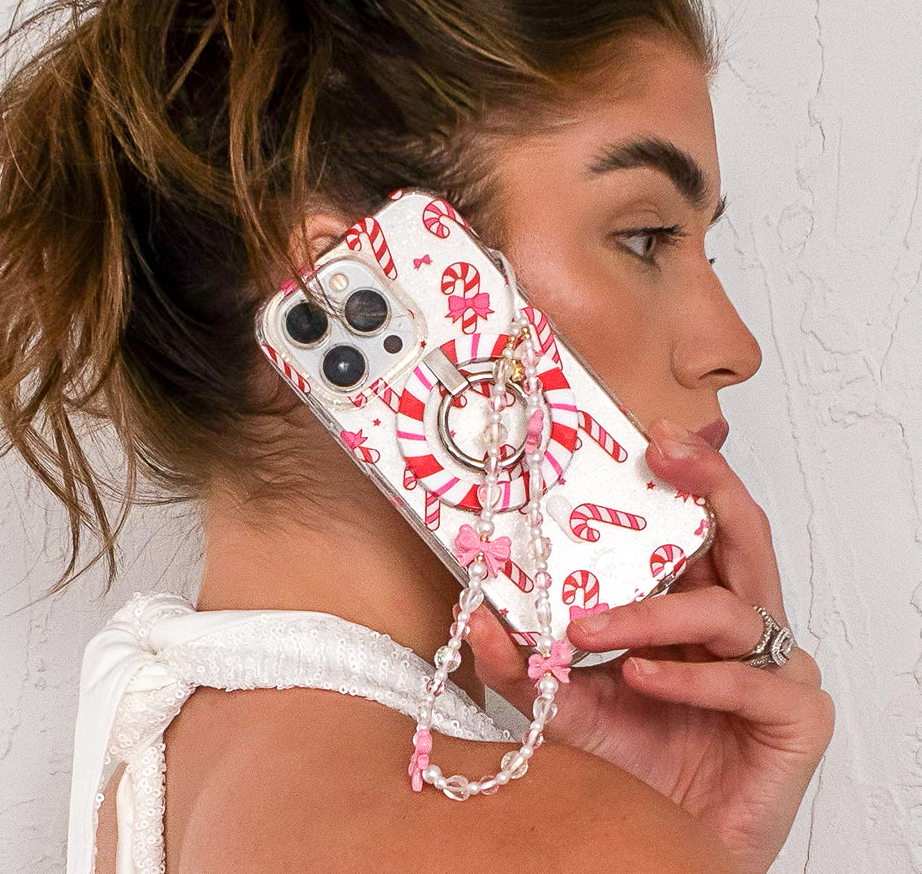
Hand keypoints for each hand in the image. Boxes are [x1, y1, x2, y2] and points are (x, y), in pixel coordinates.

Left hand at [465, 419, 834, 873]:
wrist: (668, 843)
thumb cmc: (632, 764)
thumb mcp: (563, 704)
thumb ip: (522, 663)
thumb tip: (471, 612)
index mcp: (692, 603)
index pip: (697, 526)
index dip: (684, 475)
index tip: (647, 435)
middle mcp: (738, 623)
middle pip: (742, 534)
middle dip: (708, 484)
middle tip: (665, 451)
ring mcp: (774, 665)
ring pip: (730, 607)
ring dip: (655, 613)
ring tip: (593, 630)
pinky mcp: (796, 716)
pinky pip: (747, 679)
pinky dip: (689, 676)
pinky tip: (642, 679)